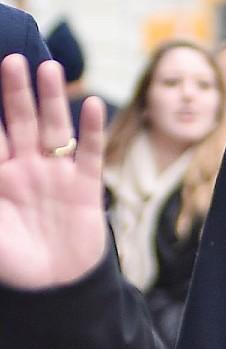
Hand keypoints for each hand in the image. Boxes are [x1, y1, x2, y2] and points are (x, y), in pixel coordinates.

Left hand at [0, 54, 107, 289]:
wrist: (55, 288)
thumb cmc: (12, 262)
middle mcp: (26, 170)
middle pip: (21, 123)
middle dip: (15, 93)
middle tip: (10, 60)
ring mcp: (57, 175)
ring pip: (54, 130)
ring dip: (52, 101)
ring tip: (48, 70)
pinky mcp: (86, 186)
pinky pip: (90, 153)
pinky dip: (91, 130)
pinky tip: (91, 106)